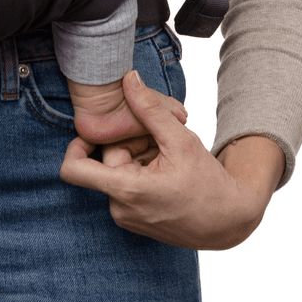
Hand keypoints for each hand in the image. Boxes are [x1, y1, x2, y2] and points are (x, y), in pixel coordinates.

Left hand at [59, 70, 275, 249]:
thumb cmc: (208, 183)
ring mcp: (127, 217)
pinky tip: (166, 169)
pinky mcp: (134, 221)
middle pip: (108, 160)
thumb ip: (149, 108)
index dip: (76, 144)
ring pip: (119, 170)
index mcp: (126, 190)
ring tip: (167, 156)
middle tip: (159, 138)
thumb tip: (128, 78)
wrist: (228, 222)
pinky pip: (127, 186)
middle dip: (130, 142)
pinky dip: (142, 171)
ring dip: (138, 156)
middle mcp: (120, 208)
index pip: (72, 169)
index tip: (94, 130)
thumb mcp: (180, 139)